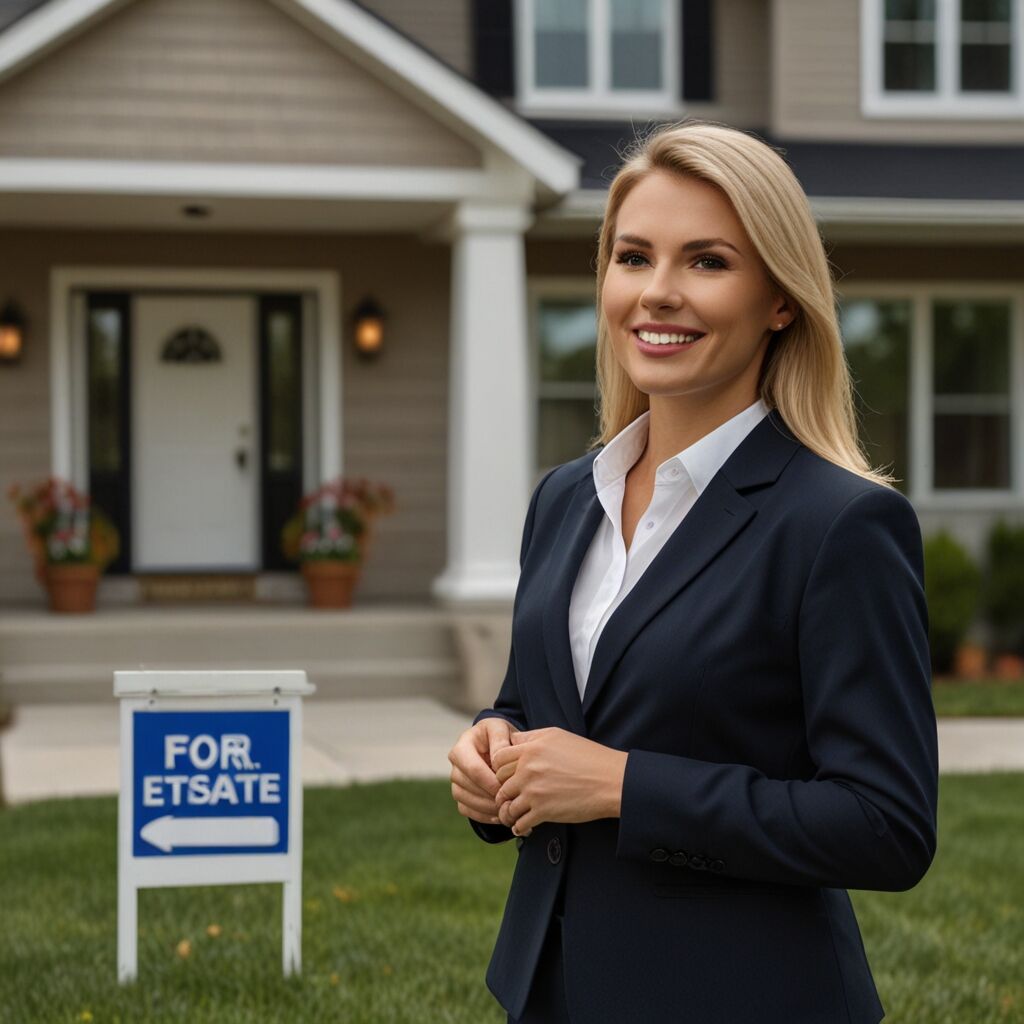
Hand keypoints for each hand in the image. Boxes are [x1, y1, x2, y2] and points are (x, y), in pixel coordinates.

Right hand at [448, 717, 520, 825]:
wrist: (494, 743)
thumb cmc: (499, 735)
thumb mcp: (500, 729)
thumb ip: (499, 740)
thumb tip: (496, 762)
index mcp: (462, 746)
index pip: (472, 768)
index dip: (489, 781)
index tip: (507, 788)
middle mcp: (454, 764)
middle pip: (468, 786)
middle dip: (489, 796)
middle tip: (510, 803)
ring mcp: (455, 780)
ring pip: (465, 800)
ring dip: (486, 808)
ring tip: (506, 810)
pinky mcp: (459, 794)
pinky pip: (466, 809)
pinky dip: (482, 816)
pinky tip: (499, 815)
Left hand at [491, 727, 627, 835]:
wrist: (610, 781)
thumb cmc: (588, 756)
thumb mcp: (558, 736)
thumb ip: (532, 738)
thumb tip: (513, 741)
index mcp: (531, 748)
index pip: (498, 759)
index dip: (498, 769)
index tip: (506, 777)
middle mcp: (528, 768)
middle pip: (498, 783)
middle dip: (502, 791)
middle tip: (507, 798)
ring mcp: (534, 791)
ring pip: (506, 805)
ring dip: (507, 812)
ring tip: (513, 815)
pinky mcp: (542, 811)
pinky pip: (519, 823)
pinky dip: (518, 826)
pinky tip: (524, 826)